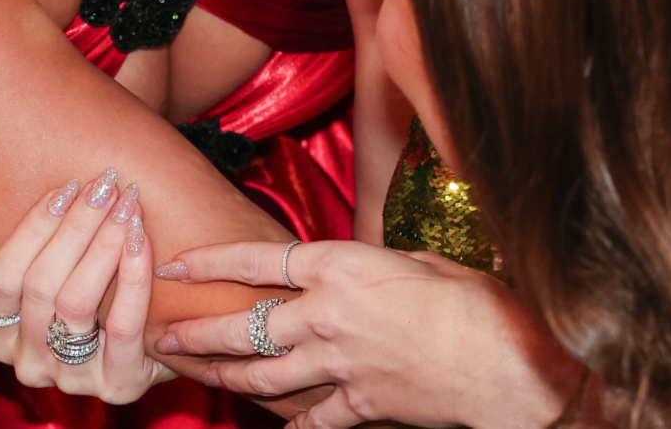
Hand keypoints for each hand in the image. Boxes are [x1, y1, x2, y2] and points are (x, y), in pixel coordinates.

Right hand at [0, 170, 173, 401]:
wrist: (152, 341)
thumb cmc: (88, 295)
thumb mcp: (35, 282)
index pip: (1, 279)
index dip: (34, 228)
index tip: (67, 186)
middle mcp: (28, 362)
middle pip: (41, 283)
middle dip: (77, 224)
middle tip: (106, 185)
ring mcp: (72, 378)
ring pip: (76, 301)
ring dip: (104, 243)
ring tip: (128, 204)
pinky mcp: (118, 385)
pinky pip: (122, 326)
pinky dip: (132, 276)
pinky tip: (143, 238)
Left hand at [155, 241, 584, 428]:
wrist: (507, 366)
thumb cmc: (472, 300)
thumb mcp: (416, 260)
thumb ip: (369, 265)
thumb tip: (347, 268)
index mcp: (343, 266)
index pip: (261, 258)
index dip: (214, 259)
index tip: (179, 261)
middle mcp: (329, 315)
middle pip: (246, 324)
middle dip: (199, 329)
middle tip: (163, 332)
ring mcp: (340, 365)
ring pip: (263, 374)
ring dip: (222, 373)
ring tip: (191, 371)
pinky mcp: (359, 406)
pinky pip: (309, 418)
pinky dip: (286, 420)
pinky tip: (267, 422)